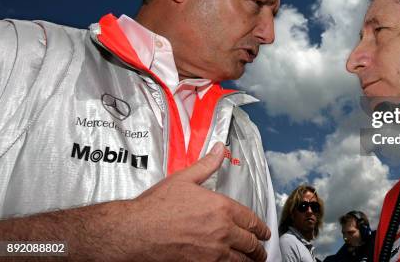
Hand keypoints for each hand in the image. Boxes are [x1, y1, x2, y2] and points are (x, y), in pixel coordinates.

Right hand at [127, 142, 270, 260]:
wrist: (136, 232)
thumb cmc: (156, 208)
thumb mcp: (184, 179)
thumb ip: (207, 165)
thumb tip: (219, 149)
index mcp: (222, 208)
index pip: (251, 220)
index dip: (261, 228)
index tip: (264, 232)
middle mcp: (222, 231)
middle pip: (250, 243)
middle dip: (258, 248)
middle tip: (261, 250)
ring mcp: (213, 253)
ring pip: (241, 261)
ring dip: (250, 261)